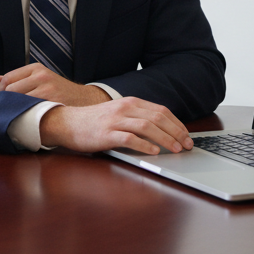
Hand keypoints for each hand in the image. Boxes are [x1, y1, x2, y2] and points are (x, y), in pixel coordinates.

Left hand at [0, 63, 110, 105]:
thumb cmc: (59, 92)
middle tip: (8, 112)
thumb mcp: (40, 80)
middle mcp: (41, 76)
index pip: (7, 79)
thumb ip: (18, 79)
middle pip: (10, 90)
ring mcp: (47, 89)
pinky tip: (26, 120)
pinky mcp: (52, 102)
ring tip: (16, 116)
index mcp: (36, 69)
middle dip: (6, 102)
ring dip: (14, 110)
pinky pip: (29, 110)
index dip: (1, 93)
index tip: (3, 102)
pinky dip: (24, 116)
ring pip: (17, 101)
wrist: (85, 101)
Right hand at [37, 97, 193, 154]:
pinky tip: (153, 151)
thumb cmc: (94, 122)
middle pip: (158, 118)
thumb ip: (137, 117)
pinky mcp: (106, 134)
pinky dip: (144, 145)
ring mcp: (115, 121)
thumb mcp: (118, 113)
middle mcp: (124, 108)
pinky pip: (129, 138)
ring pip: (147, 127)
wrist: (67, 123)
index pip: (161, 110)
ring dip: (165, 138)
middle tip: (186, 145)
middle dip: (176, 132)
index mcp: (130, 102)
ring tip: (175, 149)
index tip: (187, 135)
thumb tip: (162, 130)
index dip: (177, 123)